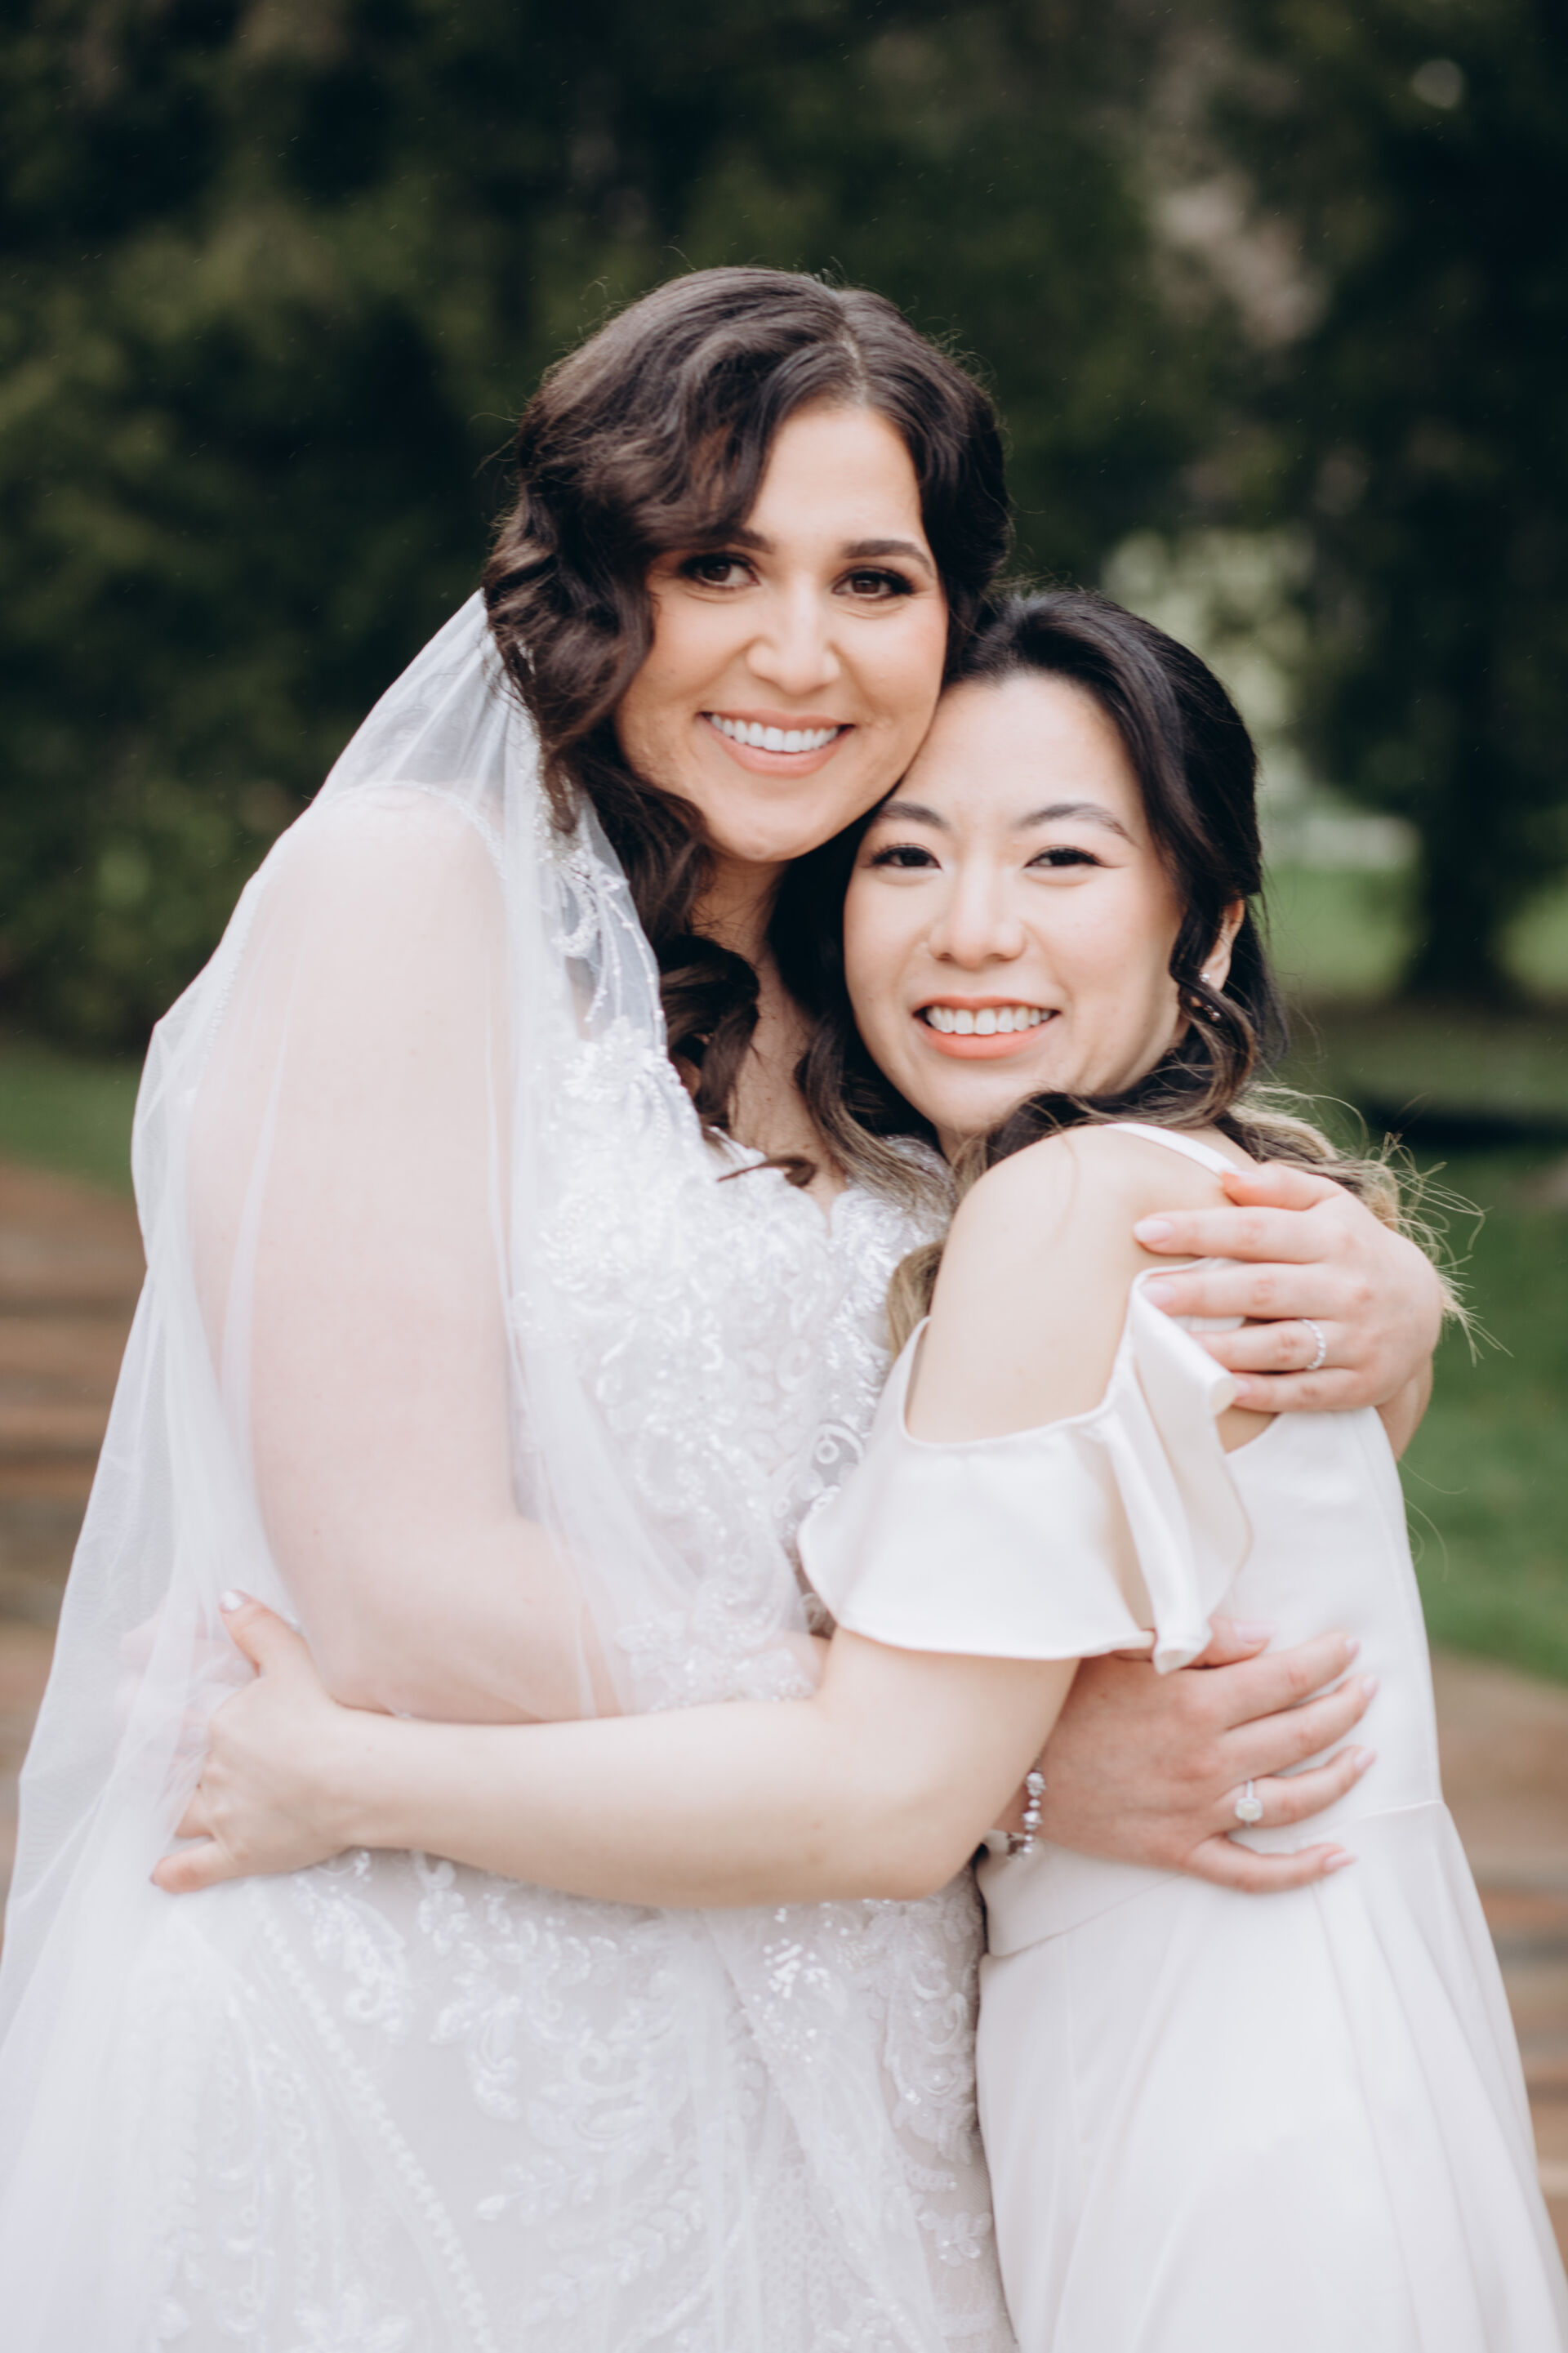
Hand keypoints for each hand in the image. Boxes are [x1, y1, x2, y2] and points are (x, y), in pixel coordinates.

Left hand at [152, 1596, 362, 1894]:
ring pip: (179, 1814)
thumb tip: (224, 1597)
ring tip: (153, 1804)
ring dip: (164, 1809)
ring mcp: (226, 1815)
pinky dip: (176, 1872)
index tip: (136, 1707)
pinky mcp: (243, 1852)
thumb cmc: (330, 1712)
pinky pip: (200, 1868)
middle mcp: (214, 1771)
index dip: (154, 1714)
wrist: (358, 1775)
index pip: (178, 1719)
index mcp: (222, 1724)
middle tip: (139, 1757)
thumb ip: (256, 1627)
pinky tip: (159, 1874)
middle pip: (172, 1767)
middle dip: (153, 1761)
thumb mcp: (294, 1657)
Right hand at [1037, 1619, 1376, 1893]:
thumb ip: (1200, 1639)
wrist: (1004, 1762)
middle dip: (1346, 1707)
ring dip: (1340, 1776)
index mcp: (1196, 1702)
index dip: (1327, 1659)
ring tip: (1367, 1755)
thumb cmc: (1060, 1692)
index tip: (1350, 1645)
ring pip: (1295, 1801)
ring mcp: (1197, 1811)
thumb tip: (1268, 1637)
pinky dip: (1302, 1871)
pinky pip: (1253, 1872)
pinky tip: (1340, 1857)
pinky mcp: (1179, 1851)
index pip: (1287, 1677)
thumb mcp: (1121, 1645)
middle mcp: (1208, 1760)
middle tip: (1369, 1689)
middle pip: (1303, 1734)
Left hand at [1134, 1161, 1442, 1412]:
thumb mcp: (1331, 1205)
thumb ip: (1280, 1187)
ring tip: (1175, 1347)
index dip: (1202, 1229)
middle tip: (1149, 1293)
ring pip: (1285, 1344)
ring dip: (1228, 1348)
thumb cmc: (1351, 1248)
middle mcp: (1346, 1287)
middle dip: (1204, 1292)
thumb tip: (1226, 1176)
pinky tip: (1222, 1390)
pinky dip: (1266, 1393)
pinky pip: (1307, 1391)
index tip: (1147, 1231)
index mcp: (1332, 1238)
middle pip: (1265, 1288)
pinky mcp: (1358, 1383)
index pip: (1258, 1230)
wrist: (1420, 1307)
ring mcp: (1354, 1338)